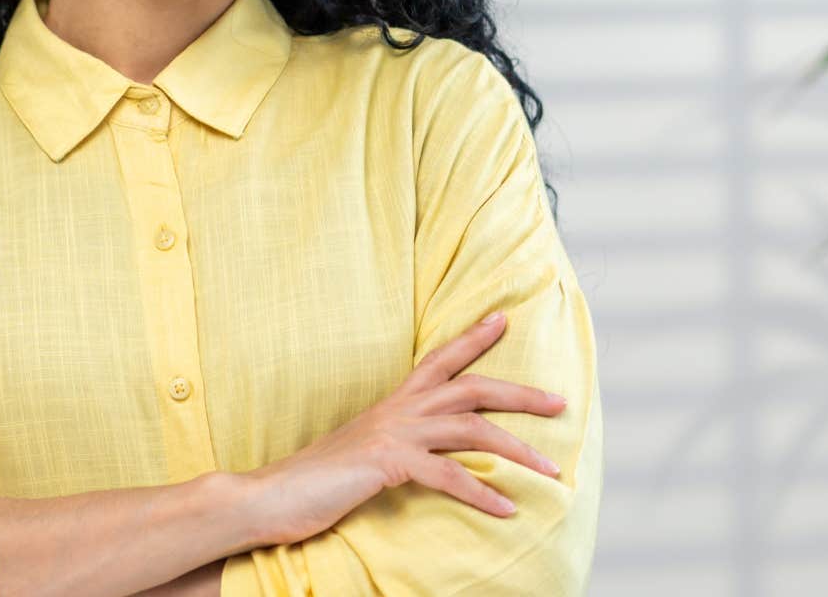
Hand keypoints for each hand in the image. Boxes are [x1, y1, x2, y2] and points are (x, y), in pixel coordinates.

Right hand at [242, 311, 567, 546]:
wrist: (267, 495)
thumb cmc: (312, 481)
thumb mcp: (362, 455)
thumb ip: (393, 448)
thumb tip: (419, 456)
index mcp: (392, 405)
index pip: (439, 360)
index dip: (473, 338)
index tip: (503, 318)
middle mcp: (397, 410)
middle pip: (473, 388)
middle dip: (521, 394)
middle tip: (560, 403)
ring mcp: (393, 434)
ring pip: (471, 429)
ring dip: (517, 451)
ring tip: (550, 472)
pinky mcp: (388, 464)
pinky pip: (449, 476)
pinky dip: (483, 493)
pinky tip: (507, 508)